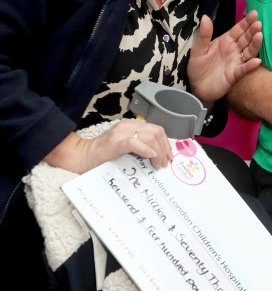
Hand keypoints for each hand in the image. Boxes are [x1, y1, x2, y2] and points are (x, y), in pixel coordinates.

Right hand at [44, 119, 172, 173]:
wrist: (84, 156)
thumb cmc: (104, 155)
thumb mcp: (127, 147)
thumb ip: (141, 146)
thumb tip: (159, 156)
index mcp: (132, 125)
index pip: (157, 130)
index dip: (166, 144)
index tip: (168, 157)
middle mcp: (128, 125)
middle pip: (156, 132)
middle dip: (164, 149)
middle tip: (164, 163)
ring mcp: (122, 132)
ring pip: (149, 136)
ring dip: (158, 152)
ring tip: (157, 164)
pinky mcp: (116, 142)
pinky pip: (135, 142)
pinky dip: (146, 149)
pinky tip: (151, 156)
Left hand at [188, 12, 261, 106]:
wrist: (196, 87)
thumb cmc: (197, 67)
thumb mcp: (198, 49)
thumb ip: (204, 34)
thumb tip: (205, 17)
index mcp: (225, 41)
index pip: (238, 29)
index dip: (246, 22)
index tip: (254, 13)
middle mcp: (233, 50)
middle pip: (246, 38)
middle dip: (252, 30)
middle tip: (258, 23)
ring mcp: (236, 62)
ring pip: (248, 51)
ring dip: (254, 44)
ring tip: (259, 36)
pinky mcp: (235, 74)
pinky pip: (243, 69)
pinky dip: (250, 65)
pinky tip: (256, 60)